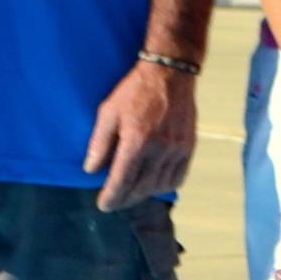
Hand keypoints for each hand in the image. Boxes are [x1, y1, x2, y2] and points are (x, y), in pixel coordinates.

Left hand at [84, 57, 203, 211]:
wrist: (170, 74)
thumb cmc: (135, 91)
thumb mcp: (108, 112)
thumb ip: (100, 143)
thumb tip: (91, 170)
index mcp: (137, 140)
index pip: (122, 180)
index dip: (112, 197)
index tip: (103, 205)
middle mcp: (159, 149)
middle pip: (141, 187)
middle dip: (125, 199)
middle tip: (114, 202)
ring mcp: (177, 149)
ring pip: (159, 186)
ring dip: (143, 194)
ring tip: (131, 193)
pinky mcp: (189, 147)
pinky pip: (177, 178)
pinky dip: (164, 186)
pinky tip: (153, 184)